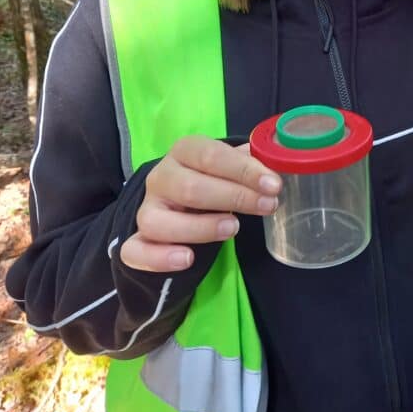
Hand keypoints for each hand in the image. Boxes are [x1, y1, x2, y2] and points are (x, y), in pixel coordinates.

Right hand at [120, 138, 281, 272]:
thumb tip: (277, 161)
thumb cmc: (212, 180)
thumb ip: (248, 162)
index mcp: (184, 152)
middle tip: (266, 206)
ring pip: (159, 221)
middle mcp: (161, 178)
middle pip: (189, 188)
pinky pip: (135, 252)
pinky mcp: (136, 241)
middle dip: (233, 197)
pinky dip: (159, 257)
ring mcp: (146, 210)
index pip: (211, 156)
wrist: (177, 202)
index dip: (244, 170)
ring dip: (199, 227)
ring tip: (233, 228)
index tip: (273, 185)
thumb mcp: (228, 166)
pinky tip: (187, 259)